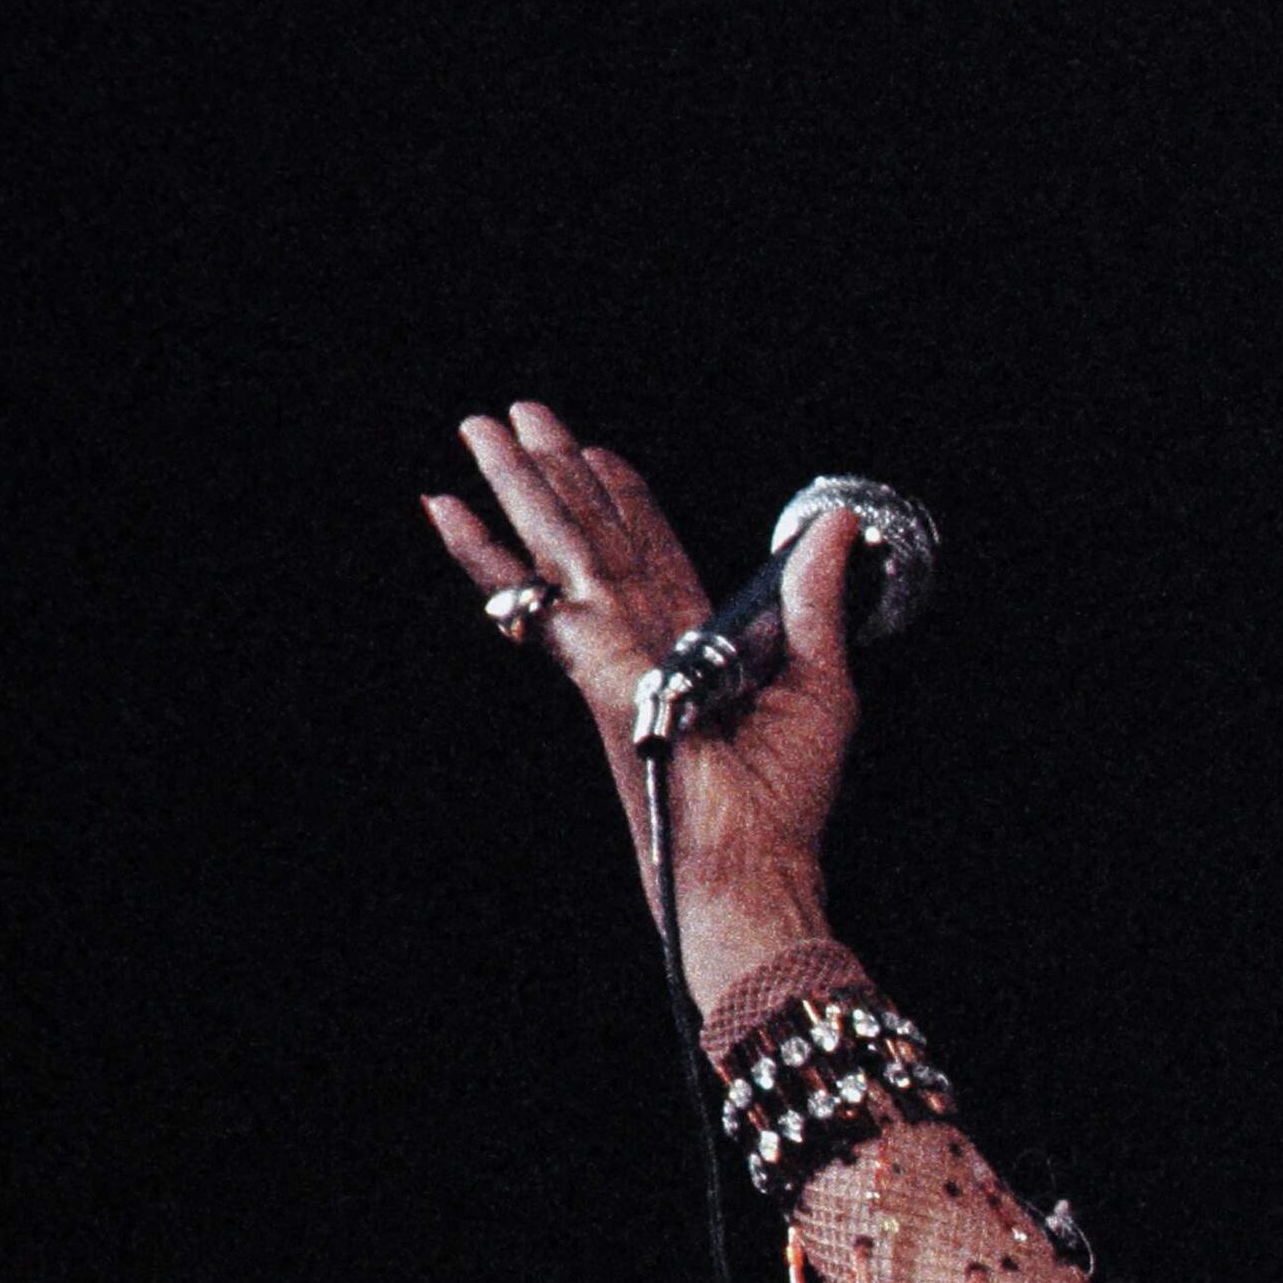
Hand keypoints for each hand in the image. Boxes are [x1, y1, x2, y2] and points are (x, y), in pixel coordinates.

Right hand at [423, 403, 865, 1010]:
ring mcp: (610, 654)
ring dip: (516, 486)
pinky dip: (487, 552)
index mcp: (692, 648)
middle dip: (555, 473)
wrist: (752, 869)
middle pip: (592, 537)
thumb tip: (835, 523)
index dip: (624, 499)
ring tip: (478, 429)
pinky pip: (538, 596)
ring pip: (558, 549)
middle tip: (513, 414)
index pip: (651, 553)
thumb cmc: (783, 804)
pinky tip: (447, 508)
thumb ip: (815, 596)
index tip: (598, 452)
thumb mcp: (820, 678)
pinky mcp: (593, 668)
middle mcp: (642, 644)